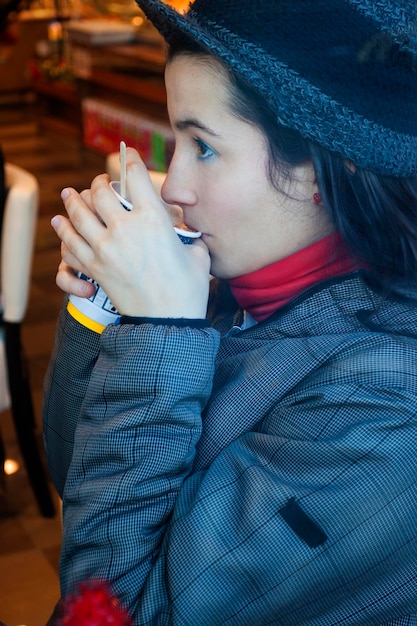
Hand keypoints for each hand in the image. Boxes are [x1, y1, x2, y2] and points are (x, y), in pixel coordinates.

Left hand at [51, 149, 210, 318]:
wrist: (168, 322)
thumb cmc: (189, 288)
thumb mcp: (197, 253)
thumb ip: (186, 234)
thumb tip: (181, 226)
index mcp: (153, 219)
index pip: (135, 177)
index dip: (130, 160)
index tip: (127, 155)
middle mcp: (124, 228)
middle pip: (100, 192)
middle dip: (100, 183)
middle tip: (101, 183)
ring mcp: (105, 248)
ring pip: (78, 215)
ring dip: (73, 202)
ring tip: (70, 195)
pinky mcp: (94, 268)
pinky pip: (71, 245)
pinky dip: (64, 233)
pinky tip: (62, 226)